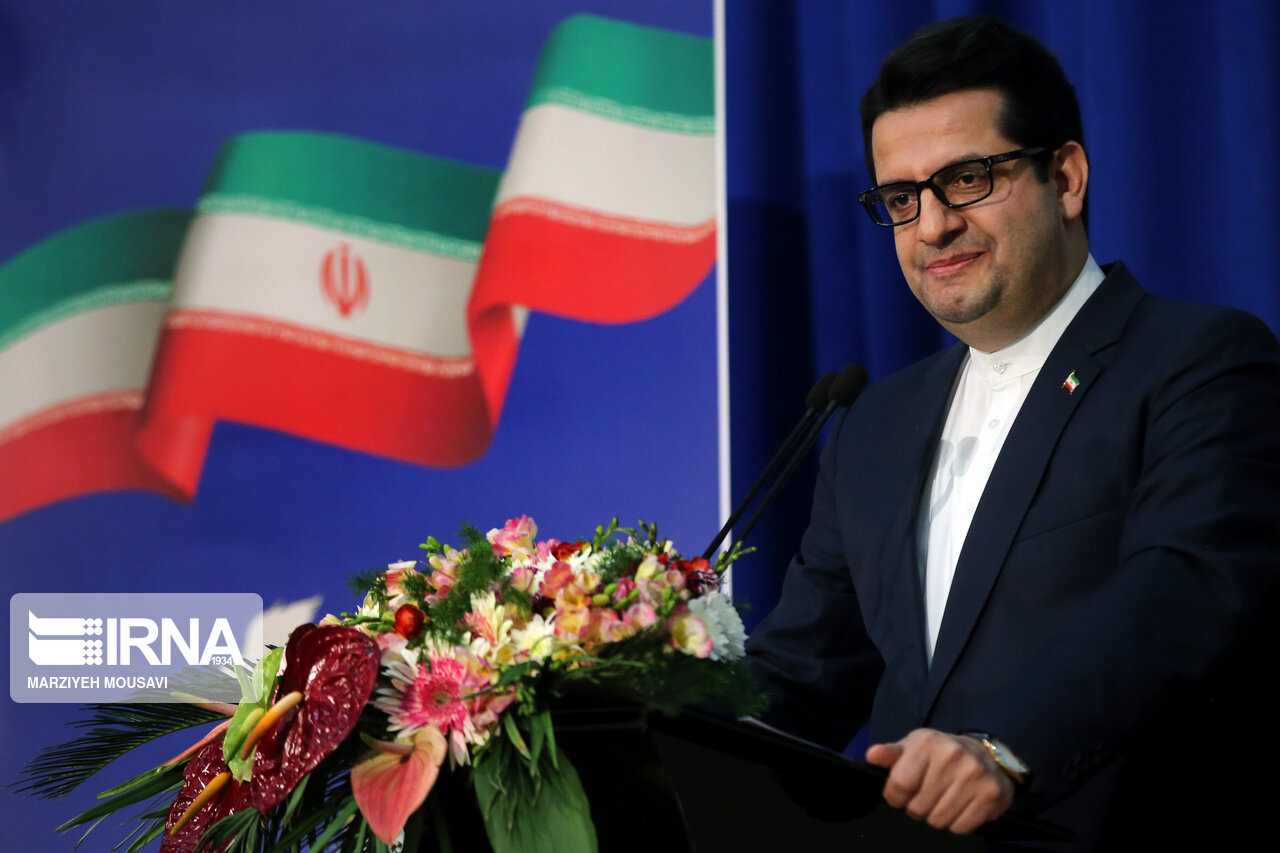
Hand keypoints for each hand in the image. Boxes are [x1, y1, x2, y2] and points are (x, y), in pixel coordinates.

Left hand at [865, 728, 1013, 833]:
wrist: (988, 753)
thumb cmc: (942, 752)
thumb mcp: (914, 746)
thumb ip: (891, 754)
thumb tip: (872, 755)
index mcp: (927, 743)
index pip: (899, 785)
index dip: (895, 797)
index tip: (901, 794)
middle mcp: (951, 756)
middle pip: (918, 808)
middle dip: (917, 807)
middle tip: (927, 795)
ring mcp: (974, 776)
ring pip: (938, 821)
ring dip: (937, 816)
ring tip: (943, 799)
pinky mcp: (991, 795)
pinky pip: (961, 828)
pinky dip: (957, 823)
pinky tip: (960, 805)